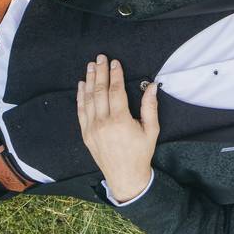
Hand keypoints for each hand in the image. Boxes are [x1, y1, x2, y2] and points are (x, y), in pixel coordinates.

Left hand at [77, 55, 158, 202]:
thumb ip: (150, 107)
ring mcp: (92, 128)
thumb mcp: (151, 130)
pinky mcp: (86, 134)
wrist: (125, 176)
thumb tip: (152, 86)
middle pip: (99, 91)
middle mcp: (103, 123)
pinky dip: (80, 97)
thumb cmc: (141, 152)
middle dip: (100, 72)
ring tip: (90, 66)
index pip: (115, 91)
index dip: (115, 75)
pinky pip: (81, 111)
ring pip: (88, 99)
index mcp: (120, 121)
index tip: (115, 62)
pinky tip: (81, 85)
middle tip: (100, 57)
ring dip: (89, 81)